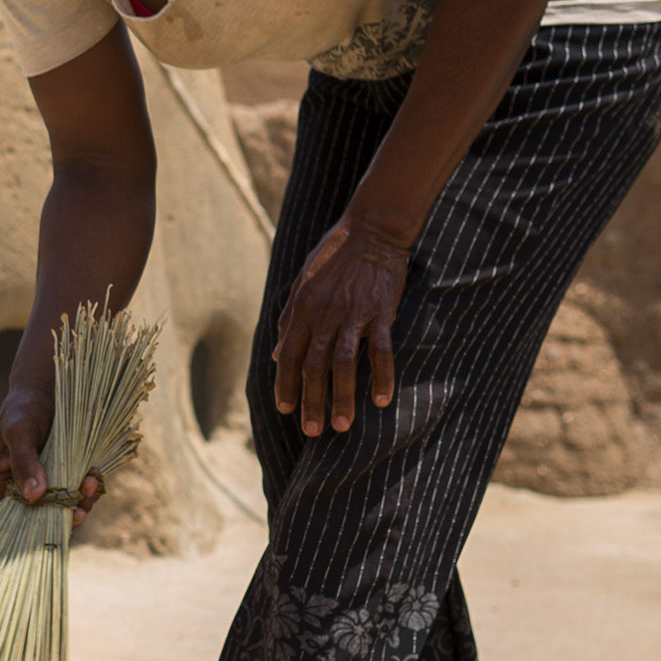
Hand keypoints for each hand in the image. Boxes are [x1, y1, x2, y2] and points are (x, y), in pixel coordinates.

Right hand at [0, 384, 104, 527]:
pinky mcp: (67, 477)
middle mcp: (22, 490)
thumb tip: (34, 495)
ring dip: (80, 504)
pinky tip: (94, 474)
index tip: (47, 531)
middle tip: (79, 510)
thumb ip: (24, 461)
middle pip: (39, 521)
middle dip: (61, 519)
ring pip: (62, 510)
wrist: (48, 390)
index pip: (4, 521)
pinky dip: (88, 490)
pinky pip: (78, 494)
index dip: (24, 533)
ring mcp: (46, 485)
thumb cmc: (22, 408)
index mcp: (0, 484)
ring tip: (90, 482)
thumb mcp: (18, 431)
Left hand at [272, 220, 409, 436]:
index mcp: (303, 308)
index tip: (286, 410)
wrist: (371, 229)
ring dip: (342, 397)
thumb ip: (290, 318)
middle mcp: (324, 315)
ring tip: (341, 425)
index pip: (290, 355)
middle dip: (312, 401)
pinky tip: (381, 400)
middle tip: (313, 431)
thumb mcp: (303, 282)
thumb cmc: (334, 256)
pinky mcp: (381, 312)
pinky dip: (382, 376)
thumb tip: (279, 354)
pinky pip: (380, 350)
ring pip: (344, 364)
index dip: (286, 385)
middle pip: (315, 366)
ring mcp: (354, 314)